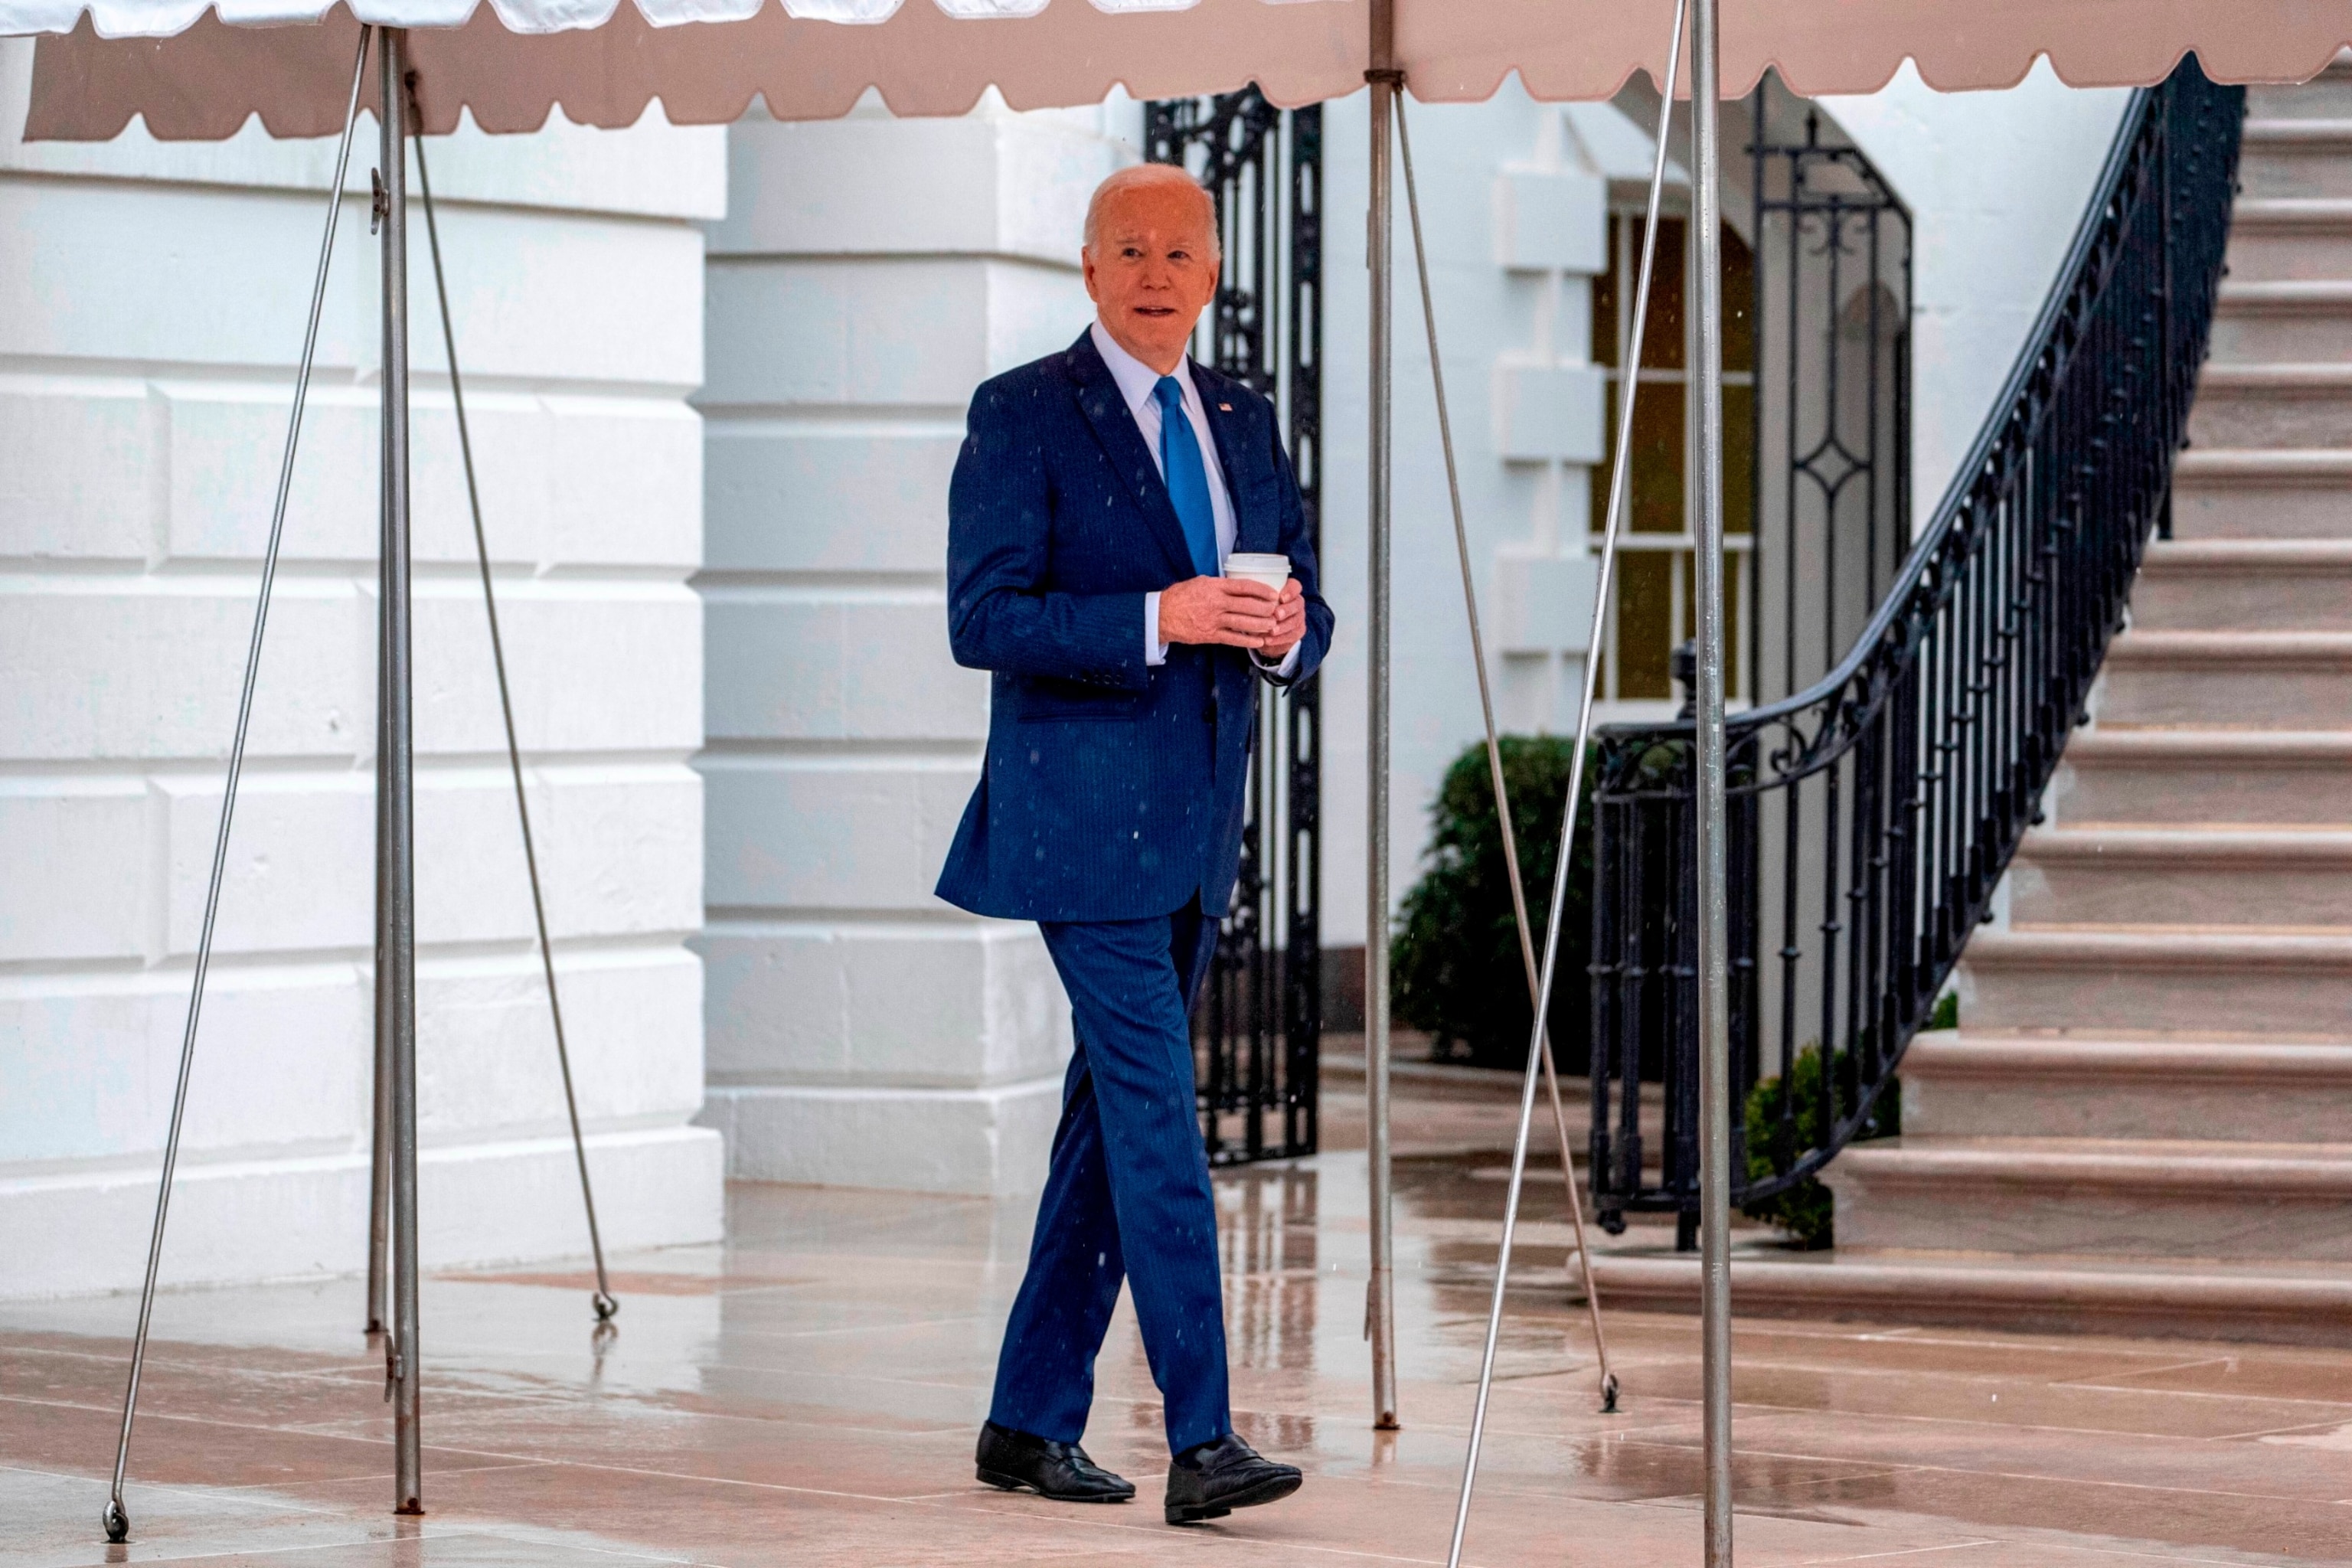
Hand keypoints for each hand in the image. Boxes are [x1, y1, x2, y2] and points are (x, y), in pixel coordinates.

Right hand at [1159, 575, 1280, 649]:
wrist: (1162, 615)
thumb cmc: (1181, 596)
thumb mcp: (1200, 582)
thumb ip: (1220, 585)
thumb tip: (1239, 586)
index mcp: (1215, 586)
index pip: (1244, 586)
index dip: (1261, 589)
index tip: (1273, 593)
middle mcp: (1216, 602)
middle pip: (1248, 605)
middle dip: (1266, 609)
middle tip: (1276, 610)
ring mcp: (1213, 620)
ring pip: (1243, 622)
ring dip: (1261, 625)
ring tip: (1272, 625)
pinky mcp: (1210, 635)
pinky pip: (1233, 638)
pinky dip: (1248, 641)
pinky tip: (1259, 642)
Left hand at [1258, 579, 1305, 659]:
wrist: (1265, 631)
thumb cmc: (1258, 610)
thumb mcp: (1256, 601)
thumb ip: (1253, 596)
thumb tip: (1242, 596)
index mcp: (1289, 591)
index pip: (1295, 586)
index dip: (1290, 591)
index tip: (1280, 597)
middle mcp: (1297, 603)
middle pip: (1298, 604)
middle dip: (1287, 610)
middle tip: (1276, 615)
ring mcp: (1299, 618)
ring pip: (1295, 621)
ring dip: (1283, 626)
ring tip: (1272, 630)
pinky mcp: (1298, 632)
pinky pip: (1292, 636)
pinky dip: (1279, 639)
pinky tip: (1268, 640)